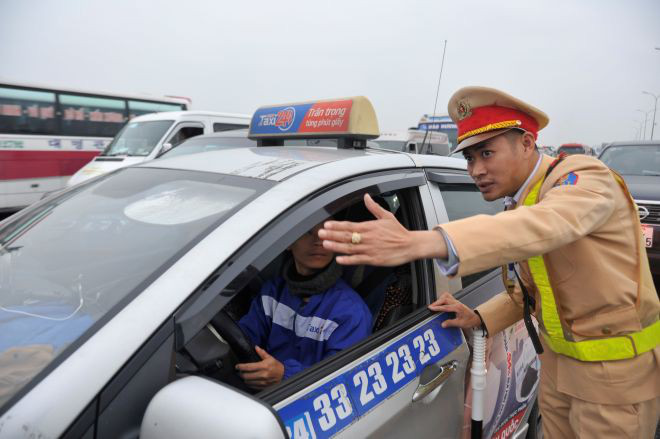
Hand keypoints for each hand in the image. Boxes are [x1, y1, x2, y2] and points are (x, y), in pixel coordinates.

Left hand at [235, 346, 283, 389]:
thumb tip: (256, 347)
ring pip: (248, 382)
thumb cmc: (277, 366)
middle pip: (246, 375)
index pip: (248, 367)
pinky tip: (248, 381)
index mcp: (264, 366)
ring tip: (243, 376)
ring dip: (244, 379)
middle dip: (241, 373)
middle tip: (239, 371)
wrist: (284, 375)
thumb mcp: (270, 358)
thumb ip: (262, 353)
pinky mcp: (263, 387)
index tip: (237, 366)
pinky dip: (248, 384)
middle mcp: (262, 374)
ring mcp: (263, 382)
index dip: (241, 367)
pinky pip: (252, 386)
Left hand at [318, 194, 446, 265]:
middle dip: (332, 234)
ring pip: (350, 248)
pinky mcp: (373, 259)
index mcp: (369, 227)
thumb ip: (374, 207)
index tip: (327, 224)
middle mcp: (368, 238)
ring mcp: (370, 249)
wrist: (410, 245)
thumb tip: (366, 197)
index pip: (350, 225)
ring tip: (325, 244)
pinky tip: (339, 260)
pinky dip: (348, 260)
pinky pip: (358, 260)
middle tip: (320, 233)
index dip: (337, 225)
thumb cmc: (398, 232)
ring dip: (336, 246)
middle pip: (346, 236)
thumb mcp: (387, 216)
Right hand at [428, 292, 481, 328]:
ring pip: (446, 296)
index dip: (437, 307)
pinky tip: (441, 303)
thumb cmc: (470, 320)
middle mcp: (457, 303)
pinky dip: (443, 298)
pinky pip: (448, 296)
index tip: (431, 308)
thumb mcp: (461, 323)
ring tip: (435, 304)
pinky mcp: (456, 302)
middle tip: (431, 306)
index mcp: (457, 308)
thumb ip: (451, 323)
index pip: (445, 307)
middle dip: (436, 302)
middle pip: (444, 299)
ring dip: (440, 299)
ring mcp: (456, 301)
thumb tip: (443, 324)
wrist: (476, 318)